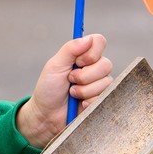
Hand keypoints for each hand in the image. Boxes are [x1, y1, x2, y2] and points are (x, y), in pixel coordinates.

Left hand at [16, 33, 111, 147]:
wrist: (46, 116)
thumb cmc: (48, 89)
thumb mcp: (55, 66)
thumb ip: (70, 49)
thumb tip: (88, 38)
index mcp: (83, 56)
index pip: (99, 42)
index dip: (91, 52)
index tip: (77, 62)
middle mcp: (95, 68)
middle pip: (106, 64)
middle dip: (85, 75)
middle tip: (70, 80)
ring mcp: (100, 84)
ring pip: (105, 82)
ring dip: (84, 90)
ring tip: (72, 94)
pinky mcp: (102, 100)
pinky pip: (104, 97)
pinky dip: (88, 101)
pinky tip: (80, 104)